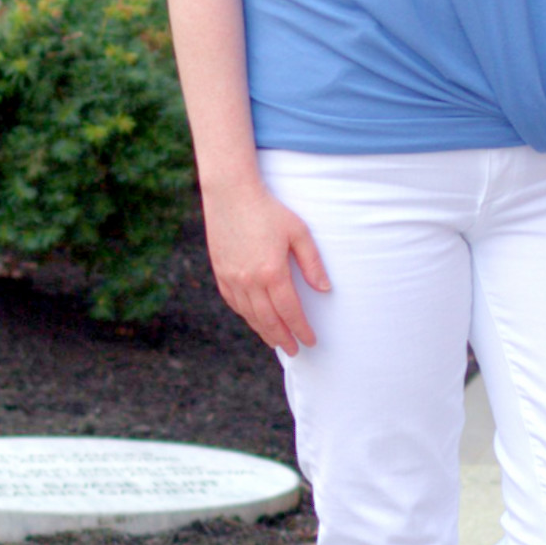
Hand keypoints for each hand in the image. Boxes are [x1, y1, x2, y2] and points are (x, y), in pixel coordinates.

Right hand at [202, 181, 330, 354]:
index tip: (310, 341)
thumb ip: (312, 263)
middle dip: (283, 338)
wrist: (231, 194)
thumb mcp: (299, 232)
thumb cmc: (269, 210)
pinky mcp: (220, 273)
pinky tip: (255, 320)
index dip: (301, 329)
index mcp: (272, 272)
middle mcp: (249, 281)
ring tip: (277, 341)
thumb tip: (325, 290)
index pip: (290, 311)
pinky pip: (234, 303)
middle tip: (295, 351)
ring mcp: (232, 279)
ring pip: (250, 315)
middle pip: (269, 320)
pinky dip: (247, 316)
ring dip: (265, 332)